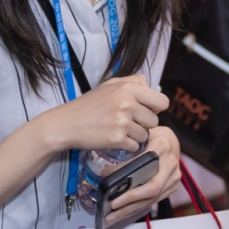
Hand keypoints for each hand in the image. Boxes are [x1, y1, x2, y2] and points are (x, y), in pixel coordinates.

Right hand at [37, 74, 167, 154]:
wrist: (66, 123)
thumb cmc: (88, 104)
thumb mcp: (110, 85)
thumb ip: (133, 82)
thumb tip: (153, 87)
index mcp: (128, 88)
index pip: (162, 101)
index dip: (156, 109)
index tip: (145, 112)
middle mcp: (127, 103)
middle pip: (154, 120)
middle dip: (144, 124)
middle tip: (128, 123)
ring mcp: (122, 122)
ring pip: (145, 135)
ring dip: (135, 136)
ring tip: (119, 130)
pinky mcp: (116, 139)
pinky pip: (135, 146)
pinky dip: (127, 146)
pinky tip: (114, 139)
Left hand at [103, 125, 181, 227]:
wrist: (170, 141)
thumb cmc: (150, 137)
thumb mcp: (138, 137)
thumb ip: (126, 150)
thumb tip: (104, 172)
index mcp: (161, 147)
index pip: (142, 165)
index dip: (126, 177)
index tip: (108, 184)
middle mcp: (170, 163)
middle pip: (151, 188)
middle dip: (130, 200)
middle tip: (112, 206)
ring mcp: (174, 177)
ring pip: (152, 198)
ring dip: (131, 209)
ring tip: (113, 216)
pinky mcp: (173, 186)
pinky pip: (154, 201)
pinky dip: (137, 208)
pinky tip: (123, 213)